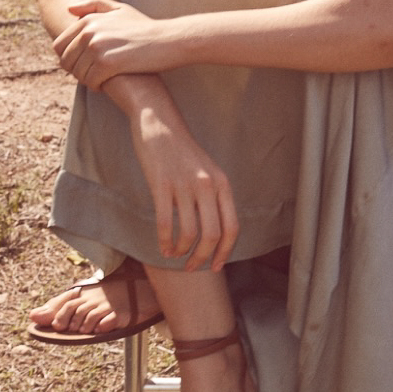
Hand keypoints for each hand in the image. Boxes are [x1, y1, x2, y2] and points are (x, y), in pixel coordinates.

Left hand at [53, 0, 156, 88]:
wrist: (168, 40)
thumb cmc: (145, 27)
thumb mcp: (120, 9)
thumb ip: (93, 5)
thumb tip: (69, 10)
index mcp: (87, 20)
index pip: (59, 45)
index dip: (69, 59)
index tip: (84, 65)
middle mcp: (88, 32)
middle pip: (66, 62)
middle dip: (77, 71)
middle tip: (94, 75)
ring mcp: (97, 48)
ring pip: (78, 74)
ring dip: (88, 80)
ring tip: (102, 80)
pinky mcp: (107, 64)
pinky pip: (91, 82)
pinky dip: (97, 87)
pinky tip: (108, 85)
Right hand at [119, 80, 238, 270]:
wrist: (160, 124)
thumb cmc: (182, 152)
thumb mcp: (207, 171)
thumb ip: (213, 197)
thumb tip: (213, 233)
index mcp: (222, 183)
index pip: (232, 227)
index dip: (225, 252)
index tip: (216, 266)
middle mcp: (208, 185)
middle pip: (212, 234)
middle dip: (202, 258)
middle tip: (192, 267)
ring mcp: (185, 185)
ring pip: (190, 232)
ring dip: (183, 251)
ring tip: (175, 256)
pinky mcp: (162, 184)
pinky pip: (166, 222)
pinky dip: (165, 241)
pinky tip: (163, 248)